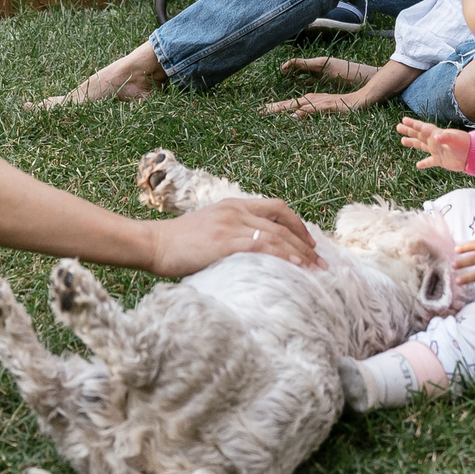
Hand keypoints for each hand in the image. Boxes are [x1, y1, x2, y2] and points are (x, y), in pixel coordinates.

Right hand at [147, 196, 322, 275]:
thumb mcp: (209, 231)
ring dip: (301, 252)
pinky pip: (262, 245)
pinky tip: (296, 266)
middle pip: (282, 222)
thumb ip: (231, 235)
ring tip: (316, 268)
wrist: (154, 244)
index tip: (309, 241)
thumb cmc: (177, 245)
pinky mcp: (224, 241)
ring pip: (276, 234)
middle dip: (305, 242)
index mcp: (233, 205)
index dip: (297, 223)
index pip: (275, 207)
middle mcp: (235, 210)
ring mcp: (230, 224)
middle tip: (321, 260)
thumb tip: (254, 255)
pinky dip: (283, 255)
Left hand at [261, 88, 378, 117]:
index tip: (261, 112)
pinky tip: (297, 114)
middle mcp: (312, 100)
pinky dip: (305, 111)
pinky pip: (315, 109)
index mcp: (309, 102)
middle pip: (289, 104)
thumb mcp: (325, 111)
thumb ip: (311, 113)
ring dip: (284, 108)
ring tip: (270, 111)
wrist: (361, 100)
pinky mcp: (328, 106)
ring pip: (298, 105)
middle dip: (274, 108)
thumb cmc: (343, 106)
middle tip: (258, 112)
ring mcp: (320, 102)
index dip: (275, 108)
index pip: (288, 105)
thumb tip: (293, 116)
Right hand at [397, 117, 470, 172]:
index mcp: (437, 134)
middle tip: (398, 127)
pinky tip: (418, 165)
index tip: (404, 120)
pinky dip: (424, 163)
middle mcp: (435, 141)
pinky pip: (430, 161)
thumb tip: (436, 137)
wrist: (474, 155)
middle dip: (409, 131)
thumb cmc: (465, 145)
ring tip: (402, 141)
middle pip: (419, 135)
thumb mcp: (455, 140)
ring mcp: (437, 150)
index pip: (422, 128)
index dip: (413, 124)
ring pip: (422, 146)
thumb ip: (446, 137)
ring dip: (413, 143)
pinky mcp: (441, 160)